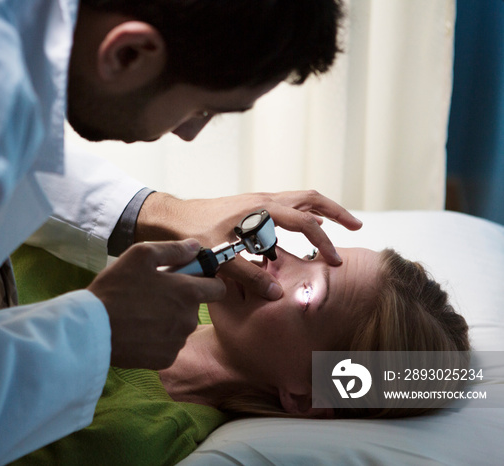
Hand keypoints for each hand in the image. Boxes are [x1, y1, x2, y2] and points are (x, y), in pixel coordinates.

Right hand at [87, 239, 225, 368]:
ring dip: (168, 318)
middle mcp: (189, 319)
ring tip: (140, 312)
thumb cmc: (116, 288)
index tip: (192, 278)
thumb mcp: (141, 255)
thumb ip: (174, 249)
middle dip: (180, 298)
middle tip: (153, 292)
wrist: (92, 329)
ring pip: (180, 326)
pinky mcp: (165, 359)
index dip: (207, 280)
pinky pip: (169, 344)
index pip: (219, 288)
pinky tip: (138, 330)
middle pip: (195, 306)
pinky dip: (158, 338)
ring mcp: (178, 342)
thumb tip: (196, 247)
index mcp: (188, 292)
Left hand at [134, 190, 361, 299]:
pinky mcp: (250, 206)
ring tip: (338, 224)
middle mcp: (263, 201)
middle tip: (356, 226)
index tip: (336, 261)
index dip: (324, 242)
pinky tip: (303, 228)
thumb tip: (278, 295)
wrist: (169, 217)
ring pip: (299, 198)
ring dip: (321, 210)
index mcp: (261, 212)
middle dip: (336, 211)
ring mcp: (257, 200)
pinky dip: (302, 213)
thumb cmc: (191, 236)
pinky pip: (286, 204)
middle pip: (310, 198)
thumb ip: (248, 277)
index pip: (305, 223)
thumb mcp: (218, 259)